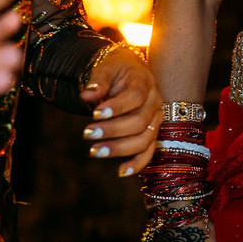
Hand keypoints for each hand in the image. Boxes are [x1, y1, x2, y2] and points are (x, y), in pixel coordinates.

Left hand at [82, 46, 161, 176]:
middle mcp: (155, 102)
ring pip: (144, 139)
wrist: (130, 73)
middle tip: (87, 133)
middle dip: (112, 130)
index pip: (136, 96)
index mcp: (145, 82)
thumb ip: (98, 81)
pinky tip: (121, 172)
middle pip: (140, 121)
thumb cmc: (116, 71)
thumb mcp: (106, 68)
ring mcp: (156, 119)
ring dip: (120, 148)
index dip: (117, 106)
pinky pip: (149, 152)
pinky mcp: (152, 133)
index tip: (95, 114)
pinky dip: (138, 164)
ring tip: (94, 151)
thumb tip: (86, 95)